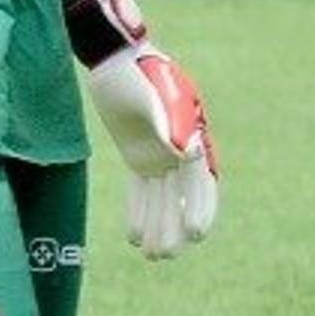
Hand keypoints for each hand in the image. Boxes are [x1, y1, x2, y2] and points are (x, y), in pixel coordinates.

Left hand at [87, 45, 220, 260]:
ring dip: (159, 226)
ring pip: (162, 199)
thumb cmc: (136, 72)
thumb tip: (188, 153)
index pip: (201, 179)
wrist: (113, 58)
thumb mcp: (150, 95)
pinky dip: (140, 212)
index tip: (195, 233)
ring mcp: (159, 153)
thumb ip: (168, 122)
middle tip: (167, 255)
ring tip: (152, 257)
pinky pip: (142, 190)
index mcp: (191, 134)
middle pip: (183, 196)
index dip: (200, 207)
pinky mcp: (139, 155)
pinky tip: (134, 237)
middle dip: (177, 226)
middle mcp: (180, 148)